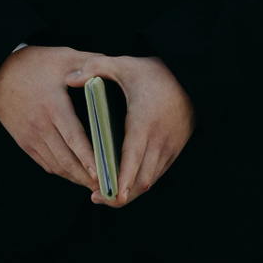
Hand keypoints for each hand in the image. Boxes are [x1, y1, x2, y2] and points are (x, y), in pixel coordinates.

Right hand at [0, 45, 99, 190]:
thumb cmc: (32, 63)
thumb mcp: (62, 56)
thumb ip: (90, 62)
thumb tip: (114, 66)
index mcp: (53, 105)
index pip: (74, 138)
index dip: (88, 158)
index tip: (103, 173)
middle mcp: (41, 125)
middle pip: (67, 159)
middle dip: (88, 177)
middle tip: (108, 188)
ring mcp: (30, 136)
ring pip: (57, 166)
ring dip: (76, 178)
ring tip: (96, 185)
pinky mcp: (24, 142)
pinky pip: (46, 164)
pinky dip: (62, 172)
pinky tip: (75, 174)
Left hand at [68, 54, 192, 206]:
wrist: (194, 80)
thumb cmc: (157, 73)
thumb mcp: (125, 64)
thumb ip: (96, 68)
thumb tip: (69, 79)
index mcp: (144, 121)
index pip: (133, 156)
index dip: (123, 178)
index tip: (113, 194)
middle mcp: (159, 140)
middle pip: (141, 177)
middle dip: (120, 192)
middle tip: (97, 197)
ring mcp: (169, 148)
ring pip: (149, 180)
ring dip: (130, 191)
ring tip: (105, 196)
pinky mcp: (173, 151)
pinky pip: (156, 174)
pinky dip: (139, 183)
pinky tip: (123, 186)